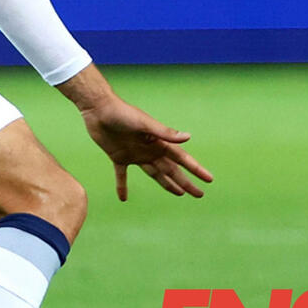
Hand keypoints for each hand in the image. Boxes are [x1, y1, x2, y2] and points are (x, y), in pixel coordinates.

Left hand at [81, 96, 212, 200]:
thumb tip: (188, 137)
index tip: (209, 179)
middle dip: (186, 182)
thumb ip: (165, 132)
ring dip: (167, 184)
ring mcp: (135, 154)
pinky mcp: (118, 157)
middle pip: (172, 170)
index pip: (182, 159)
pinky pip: (121, 175)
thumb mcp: (144, 123)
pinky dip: (122, 186)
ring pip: (155, 174)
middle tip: (199, 194)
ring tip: (179, 193)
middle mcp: (150, 149)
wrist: (99, 109)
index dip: (196, 169)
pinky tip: (123, 198)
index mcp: (158, 142)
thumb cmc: (122, 113)